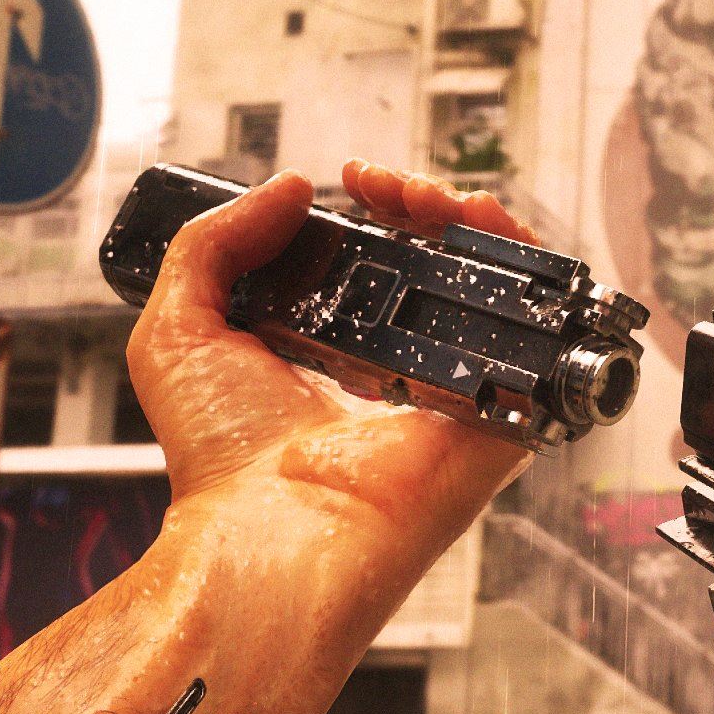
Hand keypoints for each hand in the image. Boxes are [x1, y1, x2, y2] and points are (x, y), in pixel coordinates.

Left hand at [123, 160, 534, 565]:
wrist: (270, 526)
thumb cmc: (222, 458)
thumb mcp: (177, 330)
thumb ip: (210, 245)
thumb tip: (284, 189)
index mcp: (336, 361)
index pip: (378, 273)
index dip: (372, 219)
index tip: (346, 187)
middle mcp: (402, 374)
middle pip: (440, 269)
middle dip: (421, 207)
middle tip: (386, 188)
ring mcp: (455, 392)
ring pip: (493, 288)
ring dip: (470, 221)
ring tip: (425, 198)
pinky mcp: (500, 411)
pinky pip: (536, 327)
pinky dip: (521, 262)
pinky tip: (478, 222)